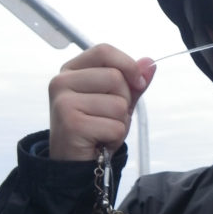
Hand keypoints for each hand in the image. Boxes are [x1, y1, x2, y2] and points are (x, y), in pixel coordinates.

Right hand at [49, 44, 154, 160]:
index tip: (138, 84)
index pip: (104, 51)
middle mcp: (62, 82)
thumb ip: (132, 81)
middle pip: (115, 77)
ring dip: (120, 123)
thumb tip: (150, 63)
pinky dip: (115, 138)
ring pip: (118, 104)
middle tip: (108, 118)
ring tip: (103, 130)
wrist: (77, 162)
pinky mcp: (71, 124)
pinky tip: (100, 141)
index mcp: (71, 70)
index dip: (128, 65)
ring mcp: (64, 102)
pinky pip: (115, 126)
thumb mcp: (116, 100)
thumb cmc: (96, 128)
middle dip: (124, 102)